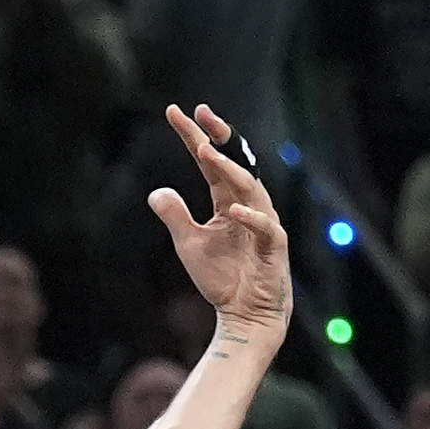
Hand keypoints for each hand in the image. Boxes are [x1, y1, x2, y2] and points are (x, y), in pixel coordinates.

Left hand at [146, 105, 289, 344]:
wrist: (245, 315)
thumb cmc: (222, 279)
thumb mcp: (189, 244)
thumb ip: (175, 216)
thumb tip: (155, 192)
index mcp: (228, 200)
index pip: (210, 161)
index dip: (193, 136)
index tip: (175, 113)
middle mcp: (248, 204)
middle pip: (235, 161)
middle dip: (219, 135)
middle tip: (201, 113)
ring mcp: (263, 223)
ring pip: (249, 187)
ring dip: (228, 168)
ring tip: (206, 150)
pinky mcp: (274, 247)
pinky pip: (265, 227)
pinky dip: (250, 218)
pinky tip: (232, 210)